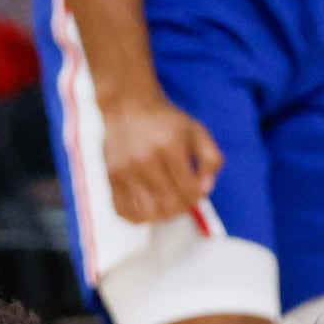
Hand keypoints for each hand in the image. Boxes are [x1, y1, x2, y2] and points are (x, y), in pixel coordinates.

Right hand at [98, 87, 224, 226]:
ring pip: (149, 213)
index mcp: (170, 146)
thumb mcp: (196, 131)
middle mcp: (145, 160)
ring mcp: (126, 171)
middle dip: (182, 208)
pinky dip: (139, 217)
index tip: (197, 191)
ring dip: (163, 216)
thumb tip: (206, 189)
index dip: (198, 197)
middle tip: (184, 200)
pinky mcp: (112, 178)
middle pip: (170, 204)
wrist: (127, 106)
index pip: (189, 190)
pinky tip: (148, 207)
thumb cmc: (165, 121)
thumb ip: (211, 159)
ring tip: (168, 206)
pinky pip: (125, 212)